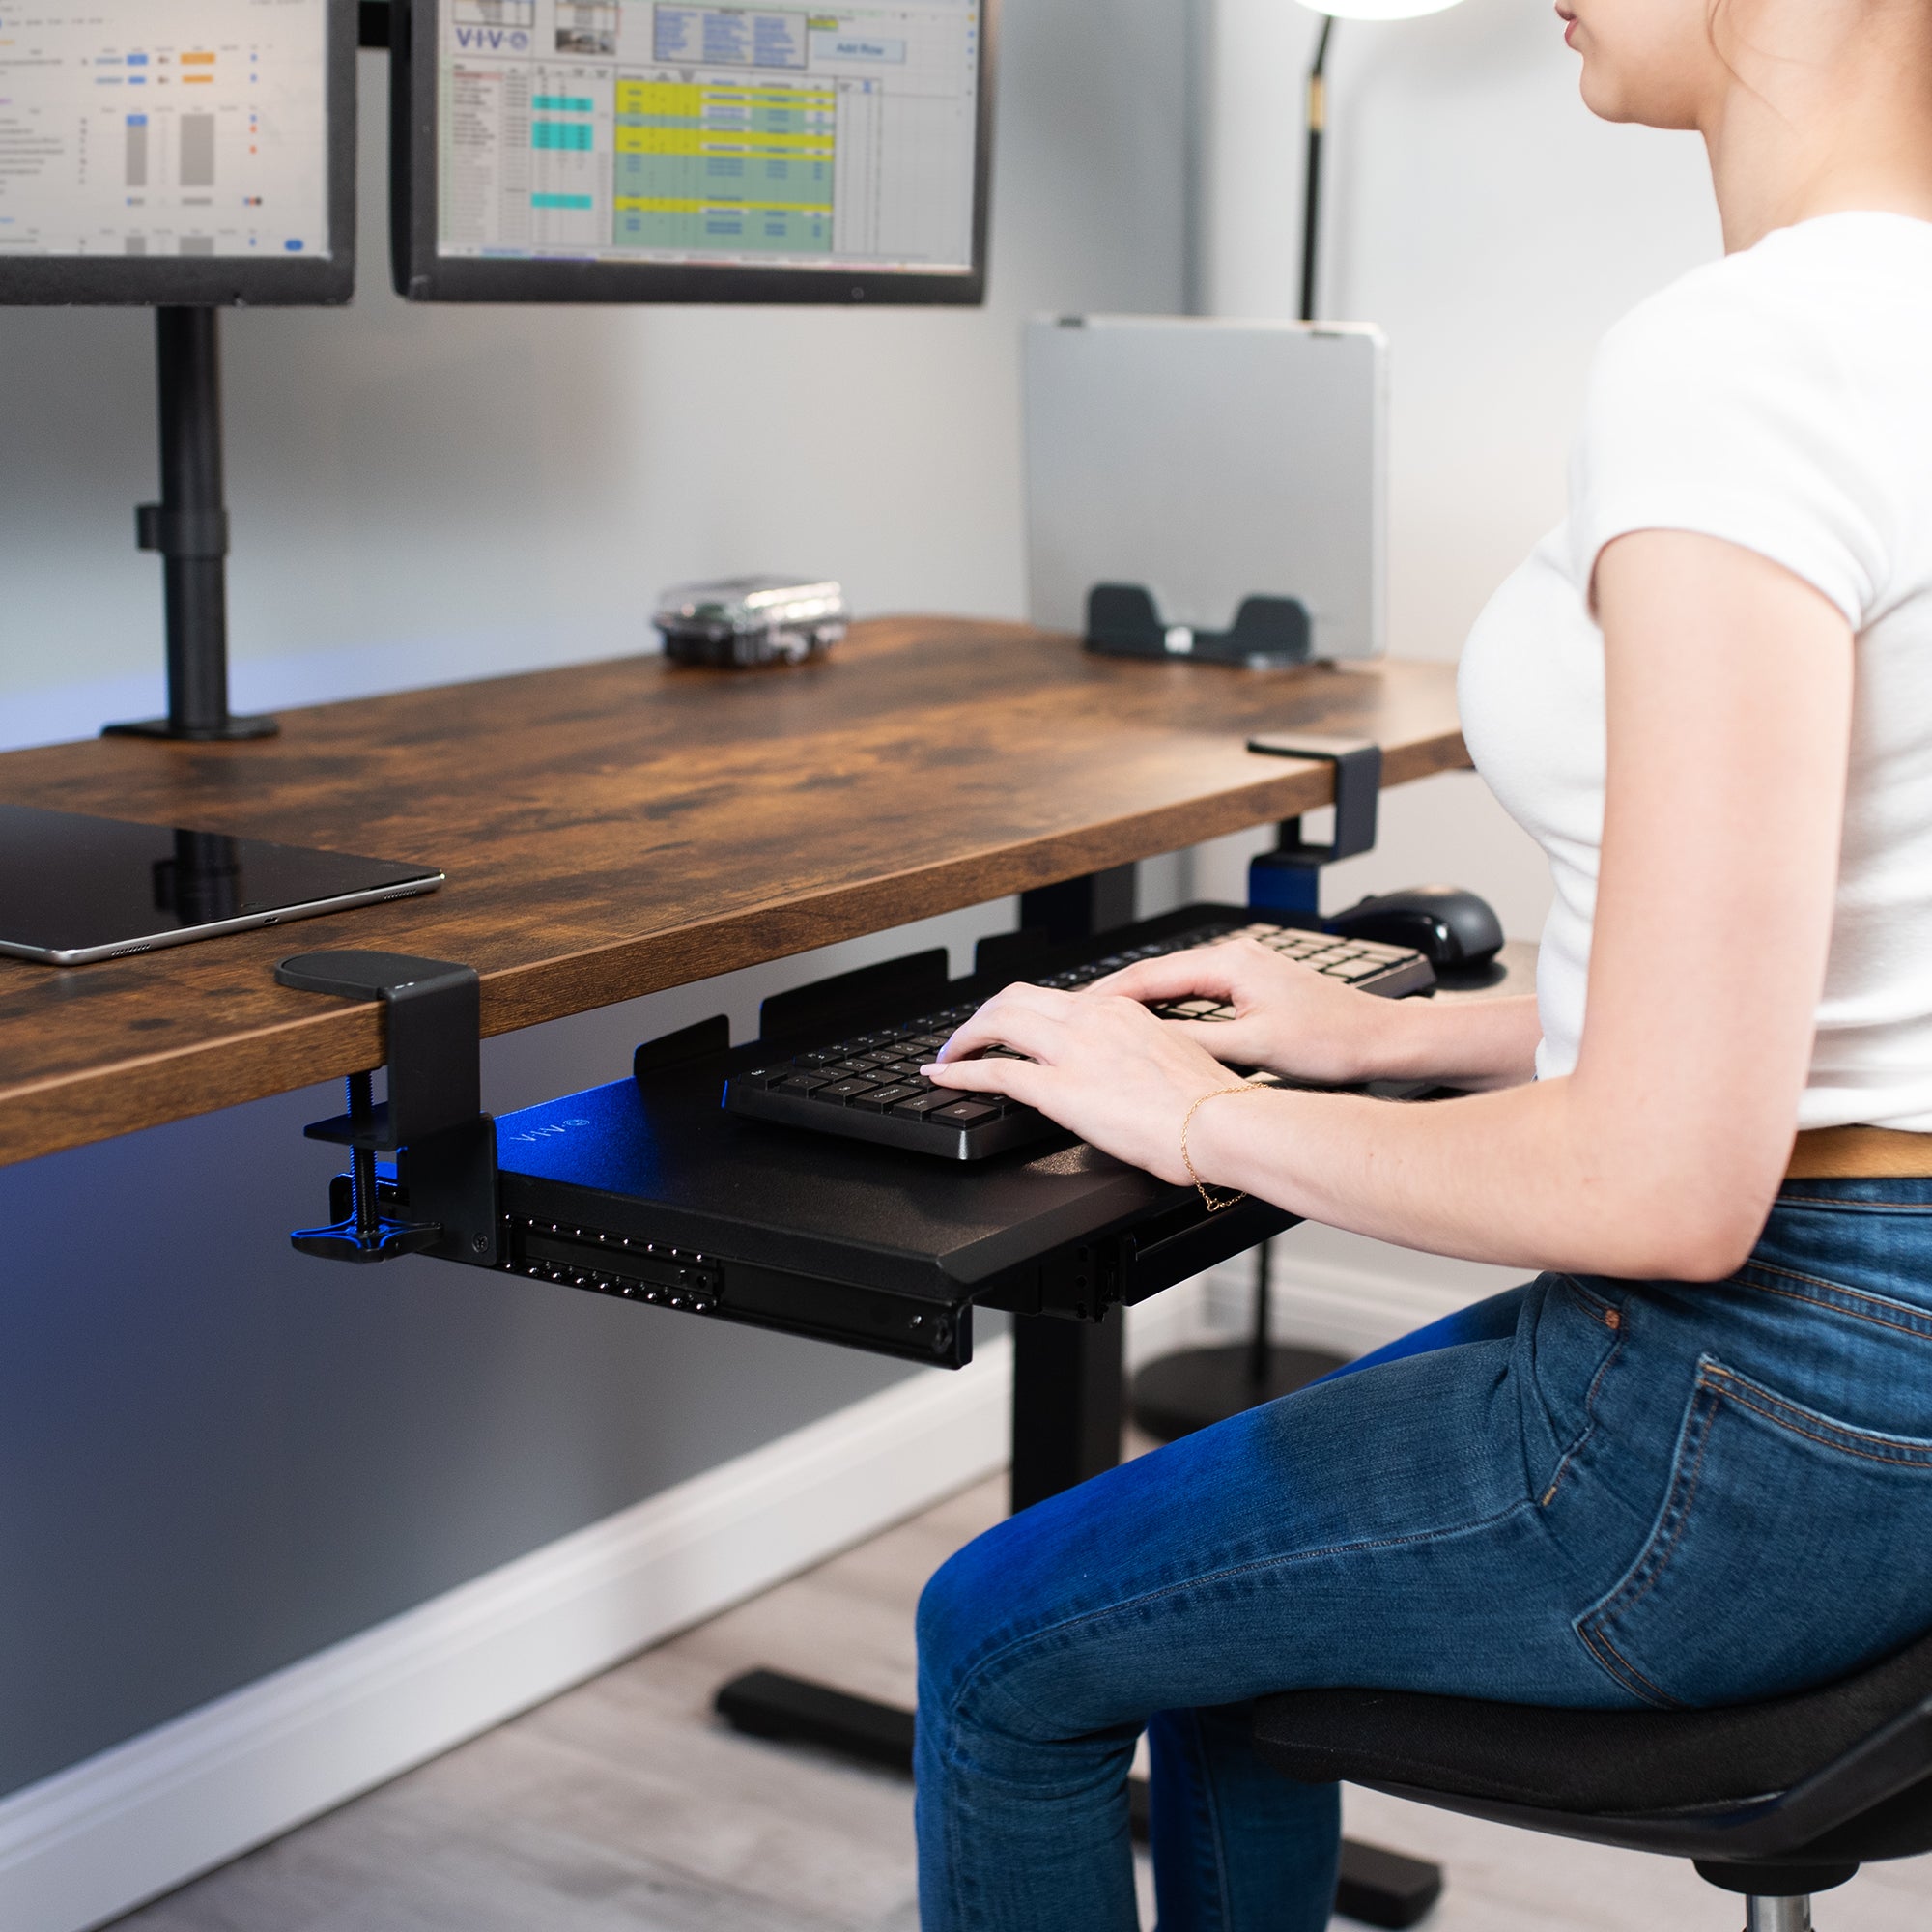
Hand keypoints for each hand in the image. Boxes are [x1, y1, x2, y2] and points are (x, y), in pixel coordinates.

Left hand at [924, 983, 1249, 1183]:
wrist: (1224, 1123)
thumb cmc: (1211, 1104)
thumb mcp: (1175, 1056)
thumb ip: (1142, 1049)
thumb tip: (1129, 1064)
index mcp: (1121, 1010)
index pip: (1056, 998)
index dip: (1022, 1011)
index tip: (1010, 1027)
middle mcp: (1092, 1019)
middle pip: (1015, 998)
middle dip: (982, 1016)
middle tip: (966, 1038)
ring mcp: (1074, 1051)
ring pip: (997, 1021)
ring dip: (964, 1037)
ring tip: (949, 1055)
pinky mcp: (1061, 1089)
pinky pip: (993, 1071)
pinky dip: (959, 1070)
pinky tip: (943, 1077)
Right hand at [1085, 937, 1402, 1084]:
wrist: (1382, 1038)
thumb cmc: (1332, 1040)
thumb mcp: (1256, 1048)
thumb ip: (1198, 1042)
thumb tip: (1148, 1044)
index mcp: (1230, 962)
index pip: (1151, 975)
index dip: (1108, 995)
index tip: (1075, 1011)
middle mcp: (1235, 955)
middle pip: (1159, 973)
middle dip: (1117, 996)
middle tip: (1078, 1017)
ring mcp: (1246, 967)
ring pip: (1178, 982)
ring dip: (1143, 1001)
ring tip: (1107, 1022)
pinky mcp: (1256, 984)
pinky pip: (1199, 990)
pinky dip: (1171, 1005)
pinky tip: (1158, 1024)